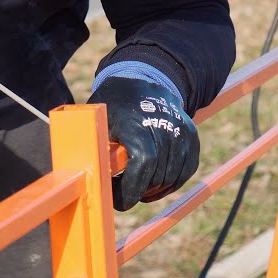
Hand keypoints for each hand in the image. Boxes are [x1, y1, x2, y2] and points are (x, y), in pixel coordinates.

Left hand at [87, 77, 199, 210]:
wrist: (141, 78)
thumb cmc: (113, 106)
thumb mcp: (96, 121)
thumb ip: (95, 146)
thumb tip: (86, 177)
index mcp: (135, 121)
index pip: (143, 162)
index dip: (131, 188)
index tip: (117, 200)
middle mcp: (162, 123)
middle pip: (157, 174)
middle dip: (138, 192)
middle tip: (122, 193)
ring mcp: (180, 128)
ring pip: (171, 177)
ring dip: (153, 190)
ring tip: (136, 187)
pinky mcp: (191, 134)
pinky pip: (185, 171)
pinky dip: (170, 183)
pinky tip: (154, 184)